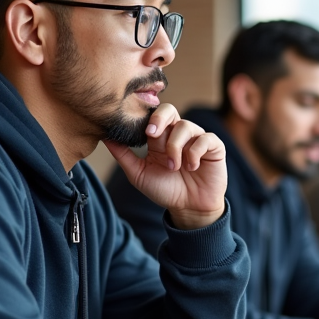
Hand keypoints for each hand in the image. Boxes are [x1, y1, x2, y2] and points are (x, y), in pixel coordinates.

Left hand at [105, 103, 226, 229]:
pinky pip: (205, 138)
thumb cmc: (166, 190)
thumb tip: (104, 137)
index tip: (143, 133)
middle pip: (169, 110)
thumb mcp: (139, 174)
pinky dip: (196, 152)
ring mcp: (196, 138)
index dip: (148, 119)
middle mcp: (178, 134)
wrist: (189, 208)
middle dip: (160, 119)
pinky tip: (192, 167)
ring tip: (174, 166)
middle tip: (152, 135)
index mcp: (160, 138)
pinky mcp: (214, 146)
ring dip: (176, 147)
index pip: (152, 116)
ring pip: (185, 126)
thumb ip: (123, 155)